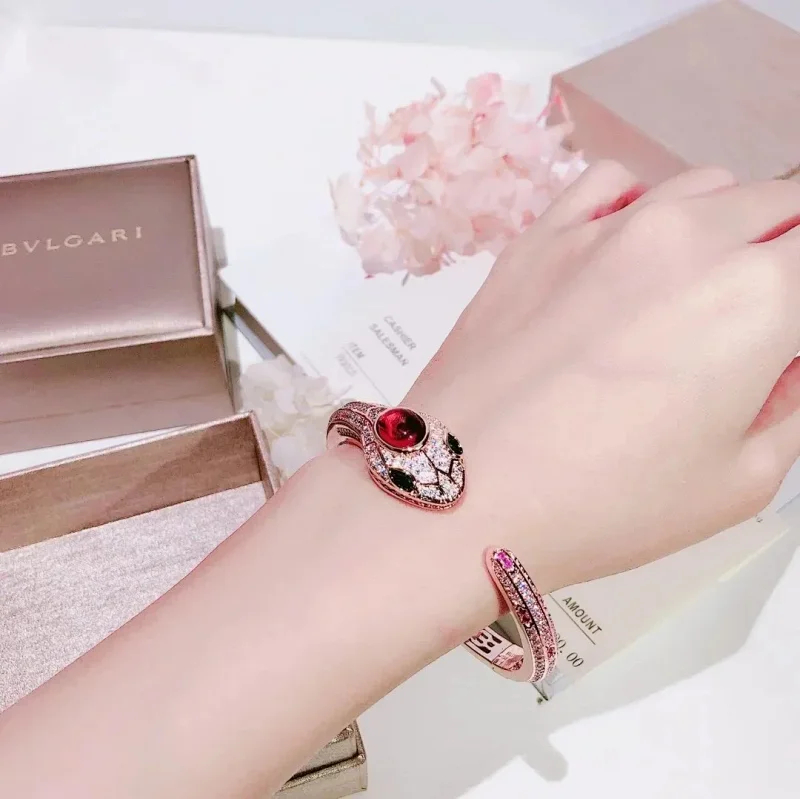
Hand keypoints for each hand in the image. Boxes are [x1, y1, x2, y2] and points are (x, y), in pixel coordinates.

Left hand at [406, 162, 799, 590]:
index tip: (783, 337)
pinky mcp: (540, 237)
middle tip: (756, 319)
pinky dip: (638, 203)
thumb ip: (789, 404)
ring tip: (693, 288)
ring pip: (699, 187)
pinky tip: (627, 249)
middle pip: (773, 207)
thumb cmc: (602, 503)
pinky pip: (610, 182)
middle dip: (781, 254)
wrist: (463, 492)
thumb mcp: (741, 482)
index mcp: (759, 297)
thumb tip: (782, 360)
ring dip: (719, 225)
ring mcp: (604, 228)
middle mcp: (688, 239)